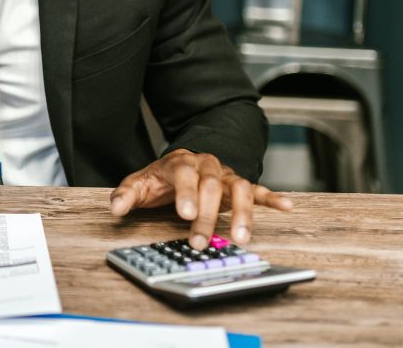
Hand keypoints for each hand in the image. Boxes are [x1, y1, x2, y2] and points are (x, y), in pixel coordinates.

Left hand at [109, 149, 292, 249]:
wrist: (181, 163)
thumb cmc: (160, 178)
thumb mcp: (139, 184)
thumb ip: (126, 195)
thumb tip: (116, 208)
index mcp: (180, 162)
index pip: (185, 175)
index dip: (186, 194)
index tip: (185, 214)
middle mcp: (206, 165)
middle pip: (211, 186)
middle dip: (206, 215)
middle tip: (199, 240)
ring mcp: (224, 175)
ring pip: (238, 188)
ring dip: (241, 213)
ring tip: (240, 237)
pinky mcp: (239, 185)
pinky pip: (257, 190)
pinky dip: (271, 198)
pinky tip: (286, 206)